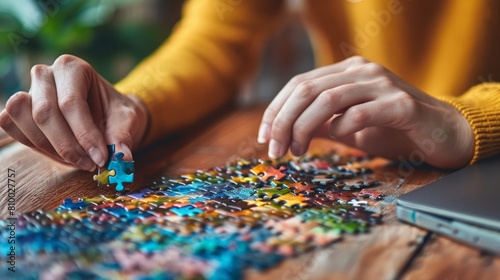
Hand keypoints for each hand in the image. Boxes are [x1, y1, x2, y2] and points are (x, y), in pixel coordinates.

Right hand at [0, 55, 147, 170]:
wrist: (108, 117)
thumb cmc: (116, 114)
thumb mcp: (127, 121)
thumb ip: (123, 138)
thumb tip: (122, 159)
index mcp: (73, 68)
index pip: (71, 102)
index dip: (84, 134)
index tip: (101, 158)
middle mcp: (46, 75)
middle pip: (44, 112)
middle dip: (68, 145)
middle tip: (91, 163)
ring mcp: (28, 92)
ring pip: (24, 119)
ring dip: (51, 147)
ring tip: (80, 159)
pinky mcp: (19, 111)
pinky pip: (12, 126)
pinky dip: (35, 145)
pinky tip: (61, 154)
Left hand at [258, 56, 473, 168]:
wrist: (444, 133)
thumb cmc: (393, 129)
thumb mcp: (348, 127)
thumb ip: (321, 124)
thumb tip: (285, 131)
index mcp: (346, 72)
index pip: (299, 84)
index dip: (275, 109)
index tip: (263, 136)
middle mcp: (362, 71)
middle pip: (306, 89)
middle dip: (282, 120)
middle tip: (273, 149)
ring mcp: (382, 84)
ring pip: (328, 99)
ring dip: (303, 128)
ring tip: (295, 151)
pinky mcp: (401, 104)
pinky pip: (359, 113)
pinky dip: (341, 129)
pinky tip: (339, 140)